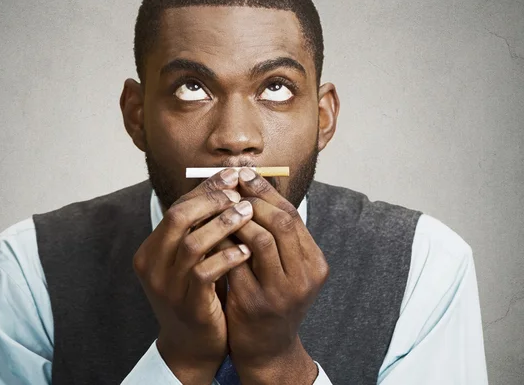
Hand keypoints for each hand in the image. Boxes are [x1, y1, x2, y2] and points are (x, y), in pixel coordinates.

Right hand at [133, 169, 253, 384]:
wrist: (191, 344)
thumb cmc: (198, 293)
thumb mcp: (193, 258)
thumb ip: (201, 228)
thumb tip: (228, 186)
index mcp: (151, 249)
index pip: (177, 207)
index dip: (205, 190)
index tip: (232, 176)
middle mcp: (152, 265)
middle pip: (178, 218)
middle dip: (212, 200)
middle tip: (240, 191)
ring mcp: (167, 286)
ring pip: (193, 243)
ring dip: (223, 224)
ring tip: (248, 213)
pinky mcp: (187, 304)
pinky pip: (205, 273)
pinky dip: (227, 257)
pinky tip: (246, 250)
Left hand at [224, 168, 328, 383]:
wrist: (267, 349)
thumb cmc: (272, 299)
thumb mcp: (284, 268)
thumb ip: (275, 235)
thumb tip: (253, 187)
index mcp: (314, 263)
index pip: (293, 215)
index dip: (267, 191)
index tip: (245, 174)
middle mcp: (304, 276)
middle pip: (282, 222)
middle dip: (254, 198)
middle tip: (231, 184)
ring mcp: (281, 292)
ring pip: (261, 239)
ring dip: (238, 219)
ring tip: (220, 207)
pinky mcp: (255, 304)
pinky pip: (236, 262)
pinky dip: (223, 242)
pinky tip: (209, 232)